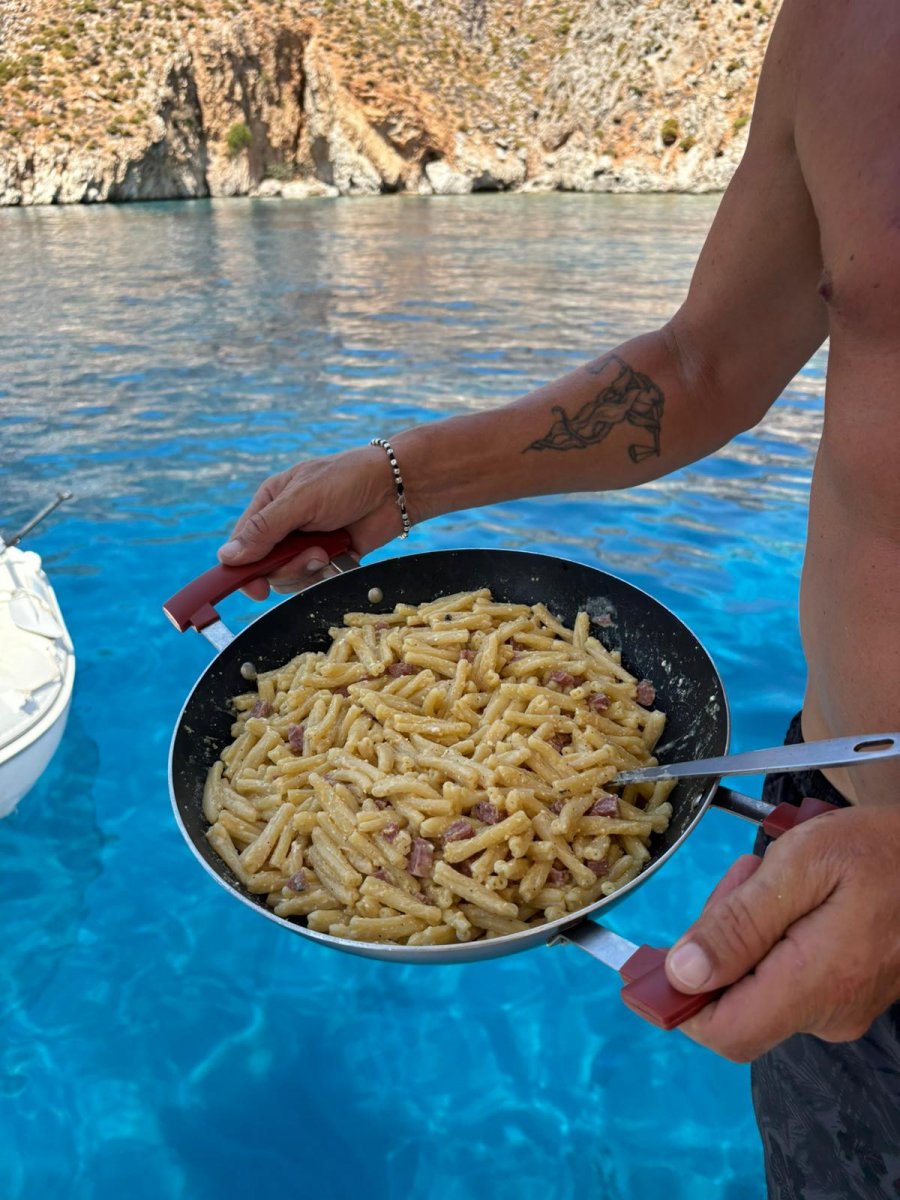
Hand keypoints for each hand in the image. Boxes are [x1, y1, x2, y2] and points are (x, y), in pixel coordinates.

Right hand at [217, 446, 401, 598]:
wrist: (396, 488)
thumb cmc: (347, 480)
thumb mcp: (302, 499)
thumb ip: (265, 529)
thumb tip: (228, 558)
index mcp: (270, 503)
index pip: (241, 543)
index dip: (243, 569)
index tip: (254, 587)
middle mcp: (284, 526)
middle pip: (265, 567)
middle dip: (288, 567)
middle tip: (312, 554)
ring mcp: (306, 544)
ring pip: (290, 578)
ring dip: (308, 570)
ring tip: (328, 551)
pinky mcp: (329, 558)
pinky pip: (314, 581)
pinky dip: (325, 574)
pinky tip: (340, 556)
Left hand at [664, 805, 899, 1060]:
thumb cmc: (875, 850)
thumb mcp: (800, 866)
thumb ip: (738, 924)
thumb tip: (680, 974)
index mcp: (814, 986)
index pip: (724, 1032)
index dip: (674, 1004)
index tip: (645, 965)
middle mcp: (827, 1014)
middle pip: (730, 1002)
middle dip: (715, 940)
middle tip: (745, 878)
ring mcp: (837, 1008)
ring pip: (752, 984)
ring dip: (742, 930)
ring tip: (773, 877)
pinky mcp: (841, 994)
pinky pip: (781, 976)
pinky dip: (768, 936)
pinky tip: (791, 895)